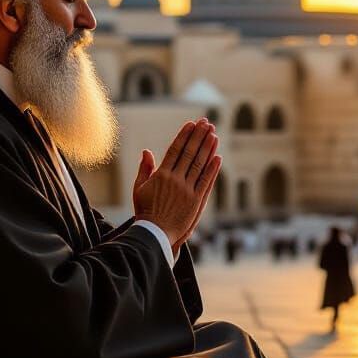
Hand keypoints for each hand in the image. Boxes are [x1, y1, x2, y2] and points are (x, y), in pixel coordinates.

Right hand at [132, 118, 221, 247]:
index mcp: (161, 175)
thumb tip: (146, 151)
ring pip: (199, 164)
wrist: (154, 234)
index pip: (175, 149)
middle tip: (206, 122)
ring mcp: (187, 190)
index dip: (184, 135)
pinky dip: (212, 169)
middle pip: (189, 153)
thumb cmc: (145, 211)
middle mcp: (175, 180)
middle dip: (198, 136)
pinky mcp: (196, 201)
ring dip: (207, 148)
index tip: (191, 124)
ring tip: (213, 134)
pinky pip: (206, 181)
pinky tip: (218, 156)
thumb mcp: (139, 189)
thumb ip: (144, 169)